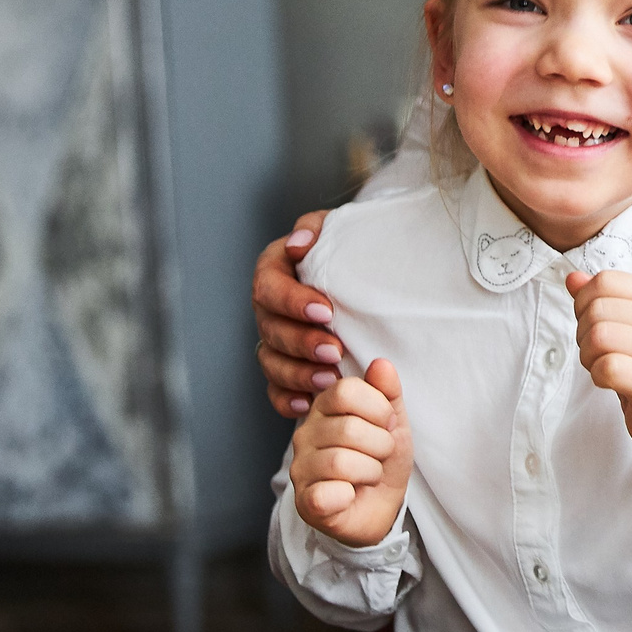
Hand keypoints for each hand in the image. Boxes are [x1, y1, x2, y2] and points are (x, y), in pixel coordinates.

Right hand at [257, 210, 341, 416]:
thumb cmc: (349, 249)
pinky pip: (275, 390)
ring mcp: (273, 341)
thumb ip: (314, 229)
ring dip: (298, 373)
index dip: (293, 302)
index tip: (326, 311)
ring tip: (331, 379)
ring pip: (271, 362)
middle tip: (334, 351)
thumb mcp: (336, 228)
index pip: (268, 286)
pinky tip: (309, 404)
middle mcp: (268, 309)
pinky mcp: (284, 369)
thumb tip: (297, 245)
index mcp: (274, 271)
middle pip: (270, 329)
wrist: (364, 274)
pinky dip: (288, 399)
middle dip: (302, 342)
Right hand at [290, 358, 412, 546]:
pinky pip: (328, 494)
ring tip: (369, 475)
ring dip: (371, 471)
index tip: (387, 424)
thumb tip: (381, 364)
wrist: (381, 506)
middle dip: (381, 445)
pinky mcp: (305, 501)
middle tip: (380, 455)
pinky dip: (350, 495)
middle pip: (349, 428)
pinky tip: (351, 495)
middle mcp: (306, 433)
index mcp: (325, 407)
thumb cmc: (382, 459)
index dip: (378, 408)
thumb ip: (387, 392)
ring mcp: (301, 468)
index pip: (346, 390)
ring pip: (341, 461)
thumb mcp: (393, 422)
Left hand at [567, 269, 631, 466]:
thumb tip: (572, 278)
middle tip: (598, 354)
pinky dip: (597, 376)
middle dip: (583, 335)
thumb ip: (601, 300)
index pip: (605, 281)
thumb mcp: (629, 327)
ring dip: (588, 357)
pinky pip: (608, 367)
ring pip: (599, 336)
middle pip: (597, 309)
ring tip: (603, 367)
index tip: (594, 326)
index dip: (584, 303)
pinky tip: (610, 382)